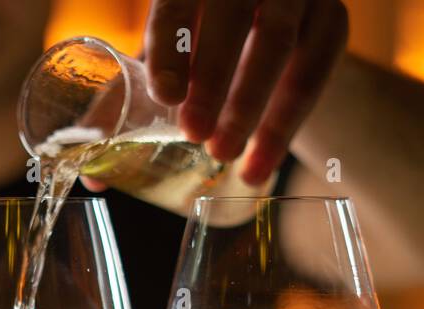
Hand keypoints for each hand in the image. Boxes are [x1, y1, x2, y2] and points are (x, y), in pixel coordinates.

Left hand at [144, 0, 348, 183]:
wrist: (274, 26)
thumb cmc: (200, 48)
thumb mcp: (165, 60)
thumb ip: (128, 104)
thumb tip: (91, 177)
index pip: (177, 1)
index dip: (169, 45)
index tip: (163, 96)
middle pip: (231, 17)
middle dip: (212, 79)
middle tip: (195, 134)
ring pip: (277, 41)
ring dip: (251, 104)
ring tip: (225, 154)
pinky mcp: (332, 20)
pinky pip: (314, 71)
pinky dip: (286, 124)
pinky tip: (260, 165)